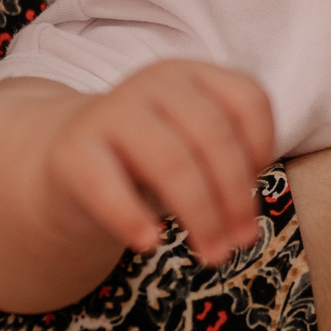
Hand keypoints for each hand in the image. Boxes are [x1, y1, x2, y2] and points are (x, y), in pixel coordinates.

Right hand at [43, 60, 274, 261]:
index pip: (248, 100)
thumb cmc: (148, 162)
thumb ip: (225, 170)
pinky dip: (132, 218)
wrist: (68, 162)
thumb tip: (244, 224)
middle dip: (235, 197)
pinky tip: (150, 244)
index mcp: (192, 75)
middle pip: (214, 137)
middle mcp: (154, 83)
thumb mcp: (194, 153)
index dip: (262, 148)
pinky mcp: (72, 150)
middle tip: (242, 242)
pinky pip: (107, 186)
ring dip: (201, 216)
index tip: (257, 188)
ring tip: (212, 255)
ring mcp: (111, 111)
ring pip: (171, 162)